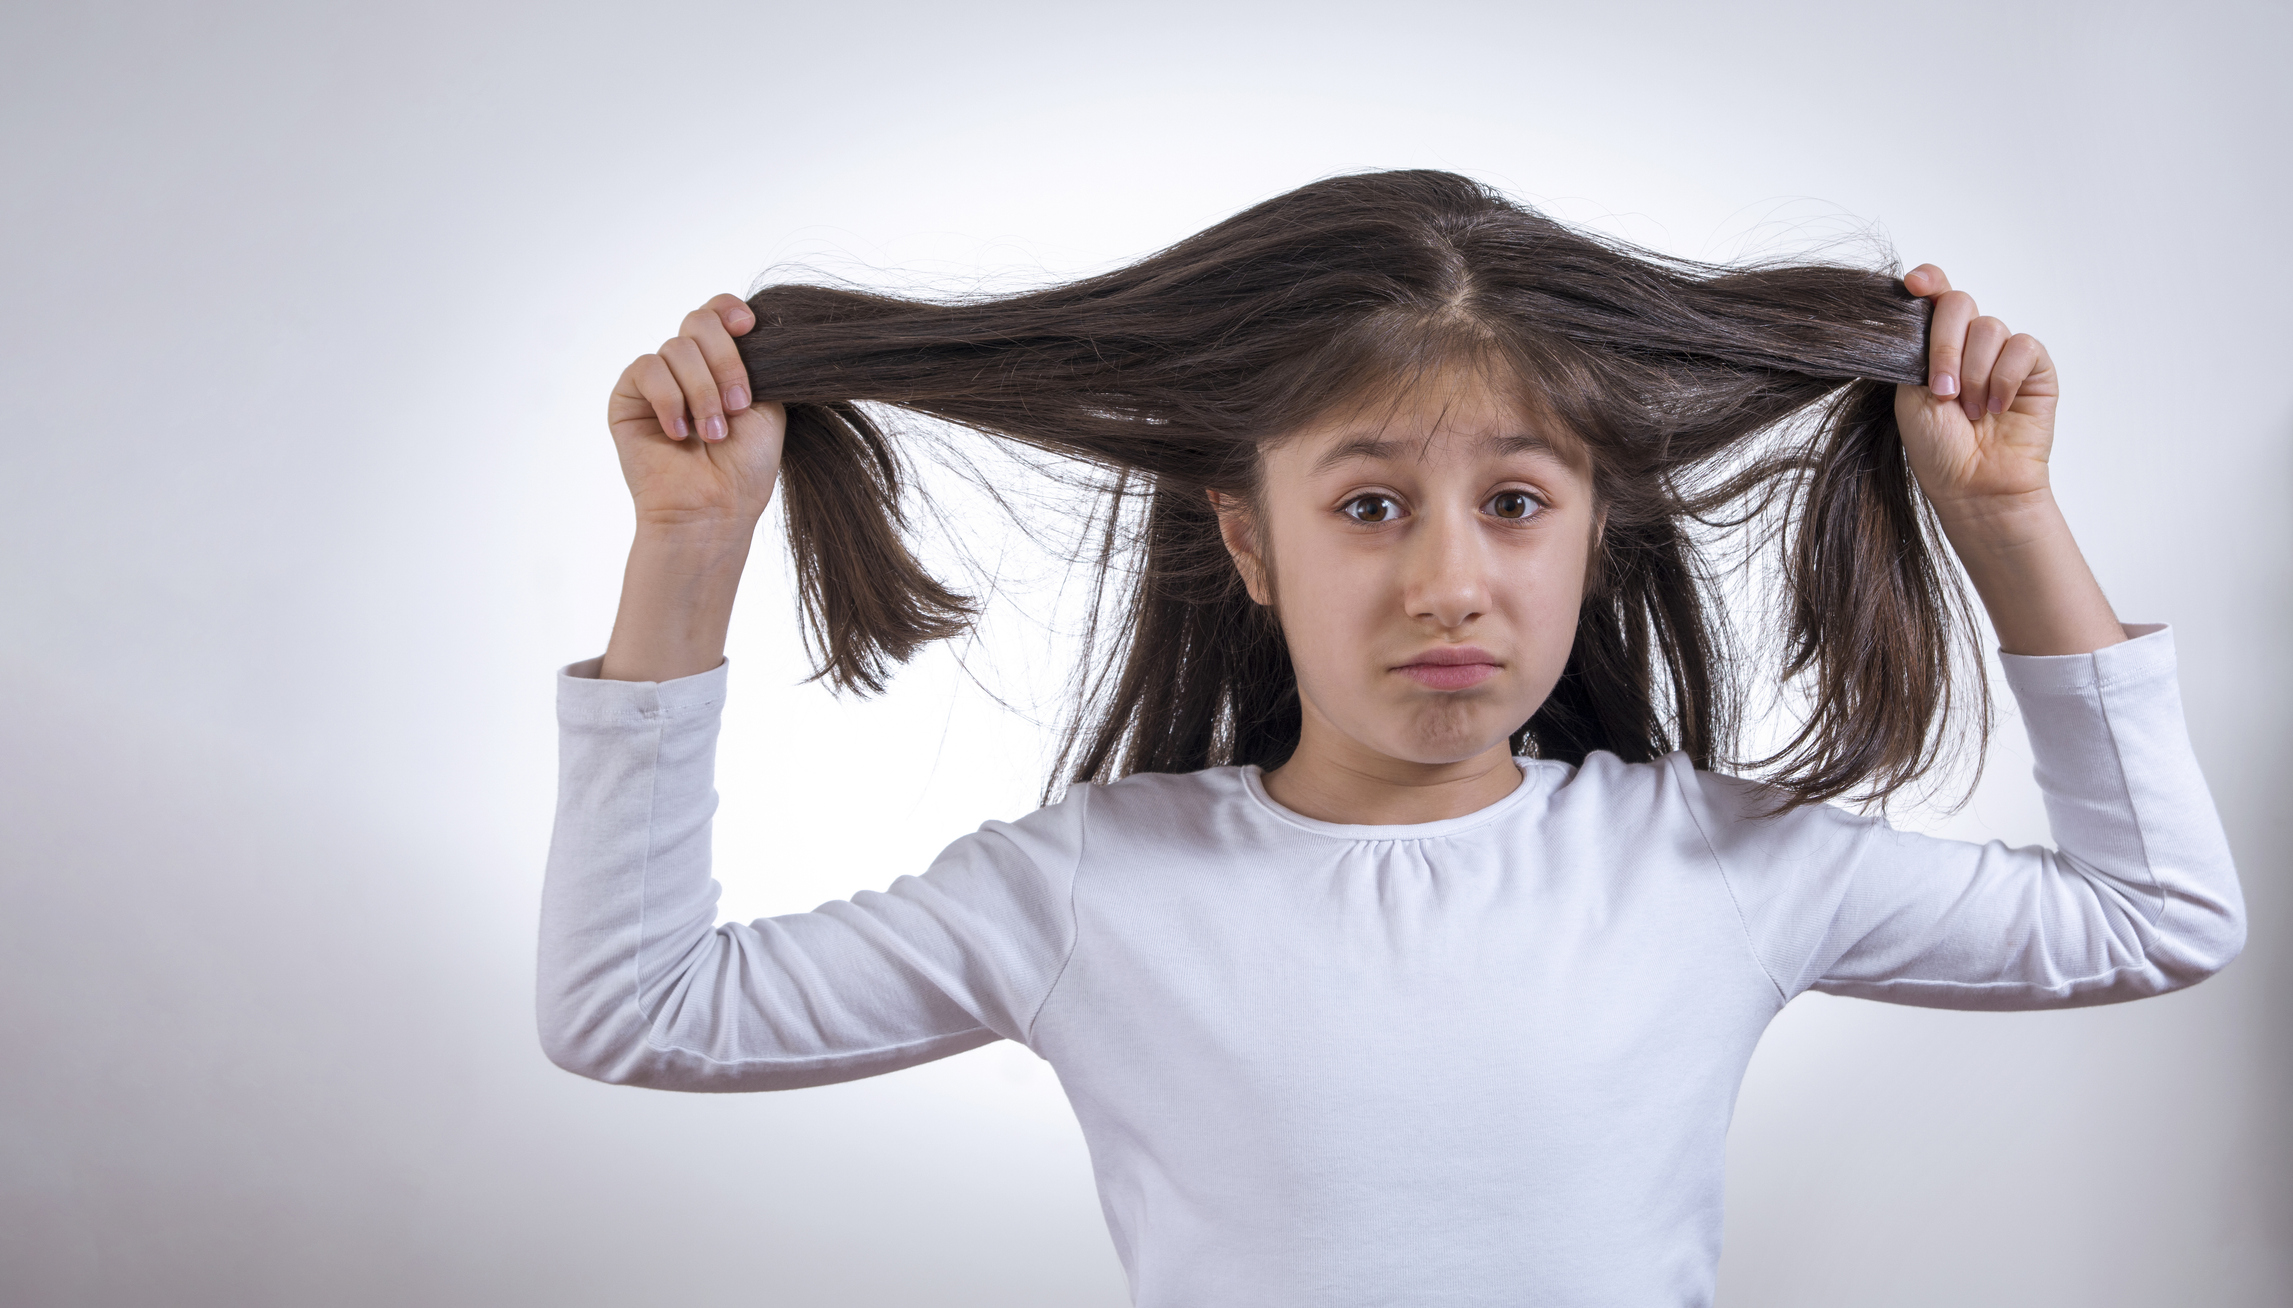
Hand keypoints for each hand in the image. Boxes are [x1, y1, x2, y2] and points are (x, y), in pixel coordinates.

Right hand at [606, 293, 785, 529]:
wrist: (716, 507)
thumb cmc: (745, 466)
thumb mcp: (769, 404)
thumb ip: (757, 360)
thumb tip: (750, 320)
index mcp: (722, 363)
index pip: (717, 313)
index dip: (729, 310)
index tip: (749, 327)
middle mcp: (688, 367)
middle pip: (699, 323)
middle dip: (726, 362)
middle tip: (738, 406)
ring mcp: (657, 381)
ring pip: (677, 348)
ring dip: (702, 392)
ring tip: (712, 433)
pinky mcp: (627, 397)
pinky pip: (648, 369)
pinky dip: (670, 399)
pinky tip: (679, 433)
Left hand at [1893, 264, 2058, 513]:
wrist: (1972, 483)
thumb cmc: (1937, 446)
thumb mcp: (1910, 393)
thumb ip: (1915, 349)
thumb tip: (1918, 305)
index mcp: (1933, 344)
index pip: (1934, 296)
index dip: (1928, 281)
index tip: (1914, 285)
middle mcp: (1968, 342)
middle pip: (1958, 304)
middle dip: (1944, 346)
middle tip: (1943, 391)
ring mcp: (2002, 352)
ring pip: (1989, 328)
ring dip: (1974, 374)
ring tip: (1971, 412)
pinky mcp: (2035, 367)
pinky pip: (2021, 348)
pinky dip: (2004, 378)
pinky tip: (1997, 406)